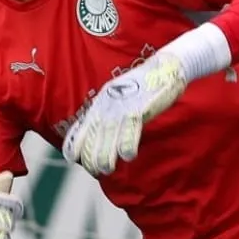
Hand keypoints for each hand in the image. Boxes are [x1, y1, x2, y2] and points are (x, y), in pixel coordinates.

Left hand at [62, 53, 186, 175]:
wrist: (164, 68)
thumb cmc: (142, 86)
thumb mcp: (117, 98)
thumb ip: (108, 115)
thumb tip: (102, 137)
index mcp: (100, 105)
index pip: (81, 128)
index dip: (76, 146)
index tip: (73, 159)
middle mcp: (107, 106)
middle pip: (93, 136)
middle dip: (92, 156)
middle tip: (96, 170)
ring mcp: (122, 108)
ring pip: (109, 136)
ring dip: (106, 155)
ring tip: (106, 169)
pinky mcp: (138, 108)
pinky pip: (130, 130)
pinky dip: (127, 145)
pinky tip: (128, 157)